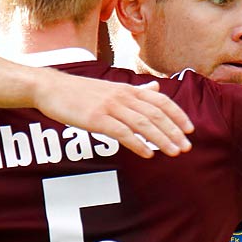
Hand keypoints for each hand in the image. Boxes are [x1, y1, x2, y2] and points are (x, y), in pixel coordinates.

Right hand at [32, 77, 192, 157]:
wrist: (51, 88)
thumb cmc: (81, 91)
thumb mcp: (111, 87)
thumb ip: (136, 91)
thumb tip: (156, 88)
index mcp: (128, 89)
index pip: (161, 101)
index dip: (178, 115)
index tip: (190, 130)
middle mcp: (122, 96)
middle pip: (156, 114)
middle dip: (174, 132)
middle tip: (187, 147)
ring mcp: (109, 107)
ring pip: (142, 124)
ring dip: (161, 140)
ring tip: (173, 153)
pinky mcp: (96, 119)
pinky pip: (122, 133)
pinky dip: (137, 144)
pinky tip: (147, 154)